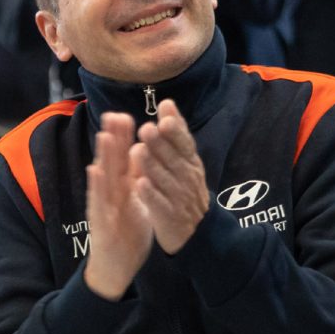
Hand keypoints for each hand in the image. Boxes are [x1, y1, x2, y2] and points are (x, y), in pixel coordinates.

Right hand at [84, 112, 152, 299]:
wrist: (115, 267)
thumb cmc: (127, 233)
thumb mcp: (135, 202)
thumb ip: (136, 178)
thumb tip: (140, 152)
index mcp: (122, 188)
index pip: (123, 159)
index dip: (123, 138)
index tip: (124, 115)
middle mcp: (111, 193)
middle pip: (111, 161)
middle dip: (113, 138)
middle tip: (113, 114)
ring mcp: (103, 205)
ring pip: (104, 177)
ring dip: (103, 156)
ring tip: (104, 134)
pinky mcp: (100, 221)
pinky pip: (98, 201)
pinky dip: (96, 185)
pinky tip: (94, 170)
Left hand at [130, 100, 208, 253]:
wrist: (197, 231)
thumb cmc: (185, 187)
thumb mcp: (185, 159)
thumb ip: (176, 132)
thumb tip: (166, 102)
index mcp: (191, 162)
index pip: (185, 144)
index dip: (176, 132)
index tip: (164, 119)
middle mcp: (187, 178)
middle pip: (173, 159)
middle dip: (159, 145)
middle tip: (145, 129)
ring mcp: (179, 198)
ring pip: (165, 180)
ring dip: (151, 166)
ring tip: (137, 151)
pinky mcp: (169, 217)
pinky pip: (160, 205)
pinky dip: (151, 195)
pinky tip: (140, 184)